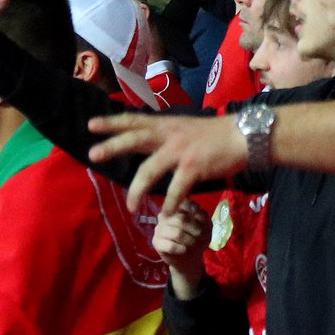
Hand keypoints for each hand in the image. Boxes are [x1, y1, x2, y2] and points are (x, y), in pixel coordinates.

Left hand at [88, 111, 246, 214]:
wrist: (243, 136)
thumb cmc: (214, 134)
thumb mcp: (185, 128)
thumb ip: (166, 135)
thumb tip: (147, 143)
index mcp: (166, 124)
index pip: (134, 120)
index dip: (112, 122)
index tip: (91, 124)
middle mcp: (169, 134)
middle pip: (135, 139)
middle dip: (113, 146)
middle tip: (92, 154)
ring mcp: (181, 151)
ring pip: (149, 170)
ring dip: (137, 190)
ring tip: (130, 206)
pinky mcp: (193, 167)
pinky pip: (176, 190)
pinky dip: (170, 204)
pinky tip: (167, 214)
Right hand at [152, 199, 211, 291]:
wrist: (187, 258)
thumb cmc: (196, 239)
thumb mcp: (204, 227)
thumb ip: (202, 216)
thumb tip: (196, 210)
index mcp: (176, 208)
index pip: (184, 203)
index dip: (195, 211)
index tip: (203, 220)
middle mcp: (165, 215)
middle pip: (181, 219)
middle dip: (195, 229)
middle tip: (201, 237)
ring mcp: (159, 228)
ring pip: (176, 233)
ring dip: (189, 240)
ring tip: (194, 244)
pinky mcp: (156, 242)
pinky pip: (170, 245)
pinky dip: (180, 248)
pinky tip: (184, 250)